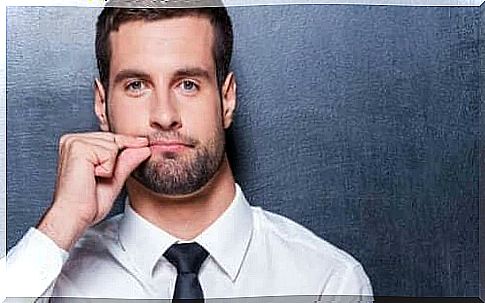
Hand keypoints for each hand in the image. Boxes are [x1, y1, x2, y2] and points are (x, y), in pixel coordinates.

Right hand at [37, 132, 150, 250]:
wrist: (74, 215)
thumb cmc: (88, 202)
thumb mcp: (114, 178)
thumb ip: (127, 161)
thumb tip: (144, 147)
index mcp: (78, 144)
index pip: (112, 137)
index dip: (129, 143)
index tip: (145, 144)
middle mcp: (73, 140)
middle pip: (115, 138)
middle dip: (117, 159)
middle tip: (100, 177)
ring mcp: (74, 142)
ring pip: (114, 145)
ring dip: (110, 166)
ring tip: (93, 178)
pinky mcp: (78, 147)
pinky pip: (110, 152)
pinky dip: (107, 168)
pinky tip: (92, 176)